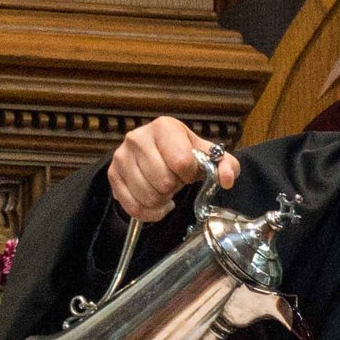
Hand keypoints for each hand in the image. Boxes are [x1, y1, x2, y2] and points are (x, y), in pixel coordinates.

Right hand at [109, 116, 239, 221]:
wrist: (155, 152)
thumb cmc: (183, 153)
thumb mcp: (208, 155)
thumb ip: (226, 165)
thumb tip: (227, 180)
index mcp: (164, 127)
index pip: (181, 161)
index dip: (189, 175)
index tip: (188, 172)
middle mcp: (138, 138)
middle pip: (163, 182)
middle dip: (174, 188)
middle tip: (174, 181)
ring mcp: (121, 157)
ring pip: (147, 197)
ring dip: (161, 200)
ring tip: (164, 190)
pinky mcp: (112, 175)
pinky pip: (132, 207)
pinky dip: (148, 213)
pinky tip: (155, 203)